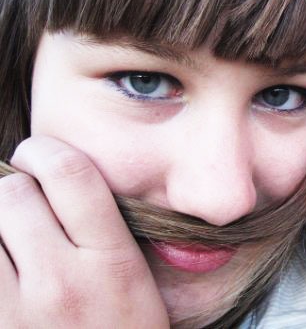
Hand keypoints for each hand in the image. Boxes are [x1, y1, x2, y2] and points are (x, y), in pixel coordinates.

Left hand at [0, 136, 168, 327]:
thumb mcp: (134, 281)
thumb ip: (102, 229)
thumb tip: (53, 181)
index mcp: (111, 262)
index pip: (70, 173)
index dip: (46, 151)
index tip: (39, 155)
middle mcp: (60, 282)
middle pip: (11, 193)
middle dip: (11, 189)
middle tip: (21, 206)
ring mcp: (14, 312)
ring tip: (9, 240)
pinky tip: (3, 261)